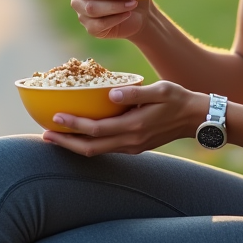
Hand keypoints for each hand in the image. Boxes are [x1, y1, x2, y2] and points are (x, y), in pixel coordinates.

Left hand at [42, 81, 206, 155]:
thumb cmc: (179, 99)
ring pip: (96, 151)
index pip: (95, 130)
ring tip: (56, 136)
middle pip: (90, 148)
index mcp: (133, 127)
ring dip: (75, 145)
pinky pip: (106, 148)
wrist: (198, 119)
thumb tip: (111, 94)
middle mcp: (130, 141)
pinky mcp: (135, 146)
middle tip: (44, 135)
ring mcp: (132, 147)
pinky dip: (89, 144)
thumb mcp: (161, 90)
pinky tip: (80, 135)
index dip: (73, 126)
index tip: (54, 118)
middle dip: (65, 143)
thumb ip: (136, 93)